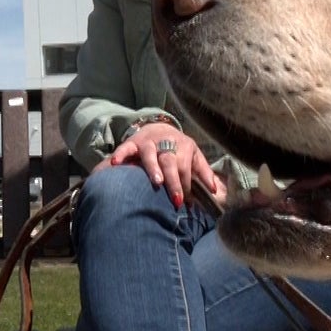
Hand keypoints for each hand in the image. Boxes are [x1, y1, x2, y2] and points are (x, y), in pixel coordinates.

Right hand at [95, 123, 225, 209]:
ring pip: (150, 154)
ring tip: (157, 182)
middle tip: (177, 199)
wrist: (158, 127)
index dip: (186, 185)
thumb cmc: (178, 148)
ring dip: (153, 168)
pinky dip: (120, 155)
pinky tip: (115, 164)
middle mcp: (166, 142)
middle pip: (171, 161)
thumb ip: (204, 173)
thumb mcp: (194, 156)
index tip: (186, 203)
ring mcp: (148, 141)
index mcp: (184, 146)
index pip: (186, 168)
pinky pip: (125, 147)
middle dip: (174, 181)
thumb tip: (215, 191)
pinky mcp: (132, 142)